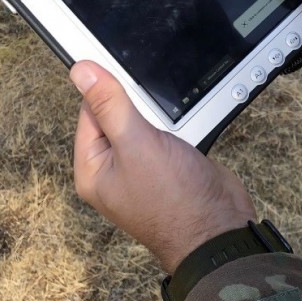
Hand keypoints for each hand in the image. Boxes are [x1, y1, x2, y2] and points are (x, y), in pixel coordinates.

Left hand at [71, 61, 256, 273]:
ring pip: (144, 122)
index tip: (125, 73)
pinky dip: (177, 125)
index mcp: (93, 168)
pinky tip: (187, 129)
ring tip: (172, 129)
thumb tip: (82, 72)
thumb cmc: (173, 200)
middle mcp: (114, 169)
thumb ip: (110, 105)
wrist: (219, 228)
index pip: (88, 112)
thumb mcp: (135, 144)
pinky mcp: (169, 164)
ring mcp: (143, 167)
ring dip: (160, 114)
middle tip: (155, 111)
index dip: (106, 90)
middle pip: (116, 114)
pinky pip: (166, 133)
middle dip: (138, 103)